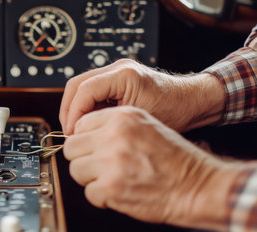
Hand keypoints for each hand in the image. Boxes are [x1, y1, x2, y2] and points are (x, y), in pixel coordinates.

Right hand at [59, 59, 224, 134]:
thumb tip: (81, 134)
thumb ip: (109, 123)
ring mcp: (115, 72)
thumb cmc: (174, 110)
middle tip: (70, 132)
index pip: (84, 90)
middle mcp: (117, 68)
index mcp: (124, 75)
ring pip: (80, 87)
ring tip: (78, 130)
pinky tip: (89, 124)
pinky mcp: (116, 79)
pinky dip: (85, 107)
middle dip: (69, 110)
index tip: (73, 132)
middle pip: (76, 84)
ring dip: (75, 109)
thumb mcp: (139, 121)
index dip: (73, 113)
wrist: (191, 101)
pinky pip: (91, 91)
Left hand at [63, 106, 242, 230]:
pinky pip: (88, 192)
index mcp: (122, 117)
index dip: (85, 140)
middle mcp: (114, 136)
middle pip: (72, 147)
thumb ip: (113, 127)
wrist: (197, 185)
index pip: (81, 125)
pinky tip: (118, 192)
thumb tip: (82, 135)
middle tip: (99, 166)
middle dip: (83, 159)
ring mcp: (111, 162)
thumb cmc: (175, 159)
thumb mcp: (145, 126)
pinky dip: (101, 197)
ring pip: (76, 170)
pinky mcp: (110, 187)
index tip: (92, 149)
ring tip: (111, 179)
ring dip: (90, 178)